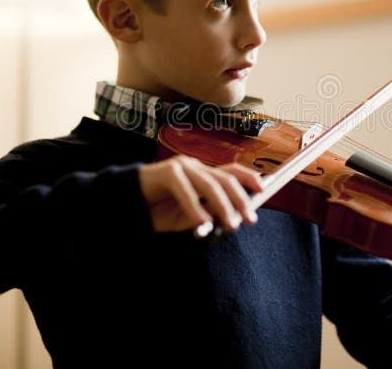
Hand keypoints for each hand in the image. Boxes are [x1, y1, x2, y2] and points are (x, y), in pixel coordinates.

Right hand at [138, 155, 261, 232]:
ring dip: (223, 206)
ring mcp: (181, 167)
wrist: (127, 204)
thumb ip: (208, 213)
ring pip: (210, 184)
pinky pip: (186, 191)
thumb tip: (231, 217)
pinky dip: (196, 208)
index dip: (249, 178)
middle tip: (249, 219)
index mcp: (203, 174)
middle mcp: (195, 167)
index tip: (264, 190)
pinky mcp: (167, 173)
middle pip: (225, 179)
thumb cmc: (159, 210)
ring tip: (231, 224)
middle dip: (241, 200)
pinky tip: (202, 223)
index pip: (231, 172)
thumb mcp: (189, 216)